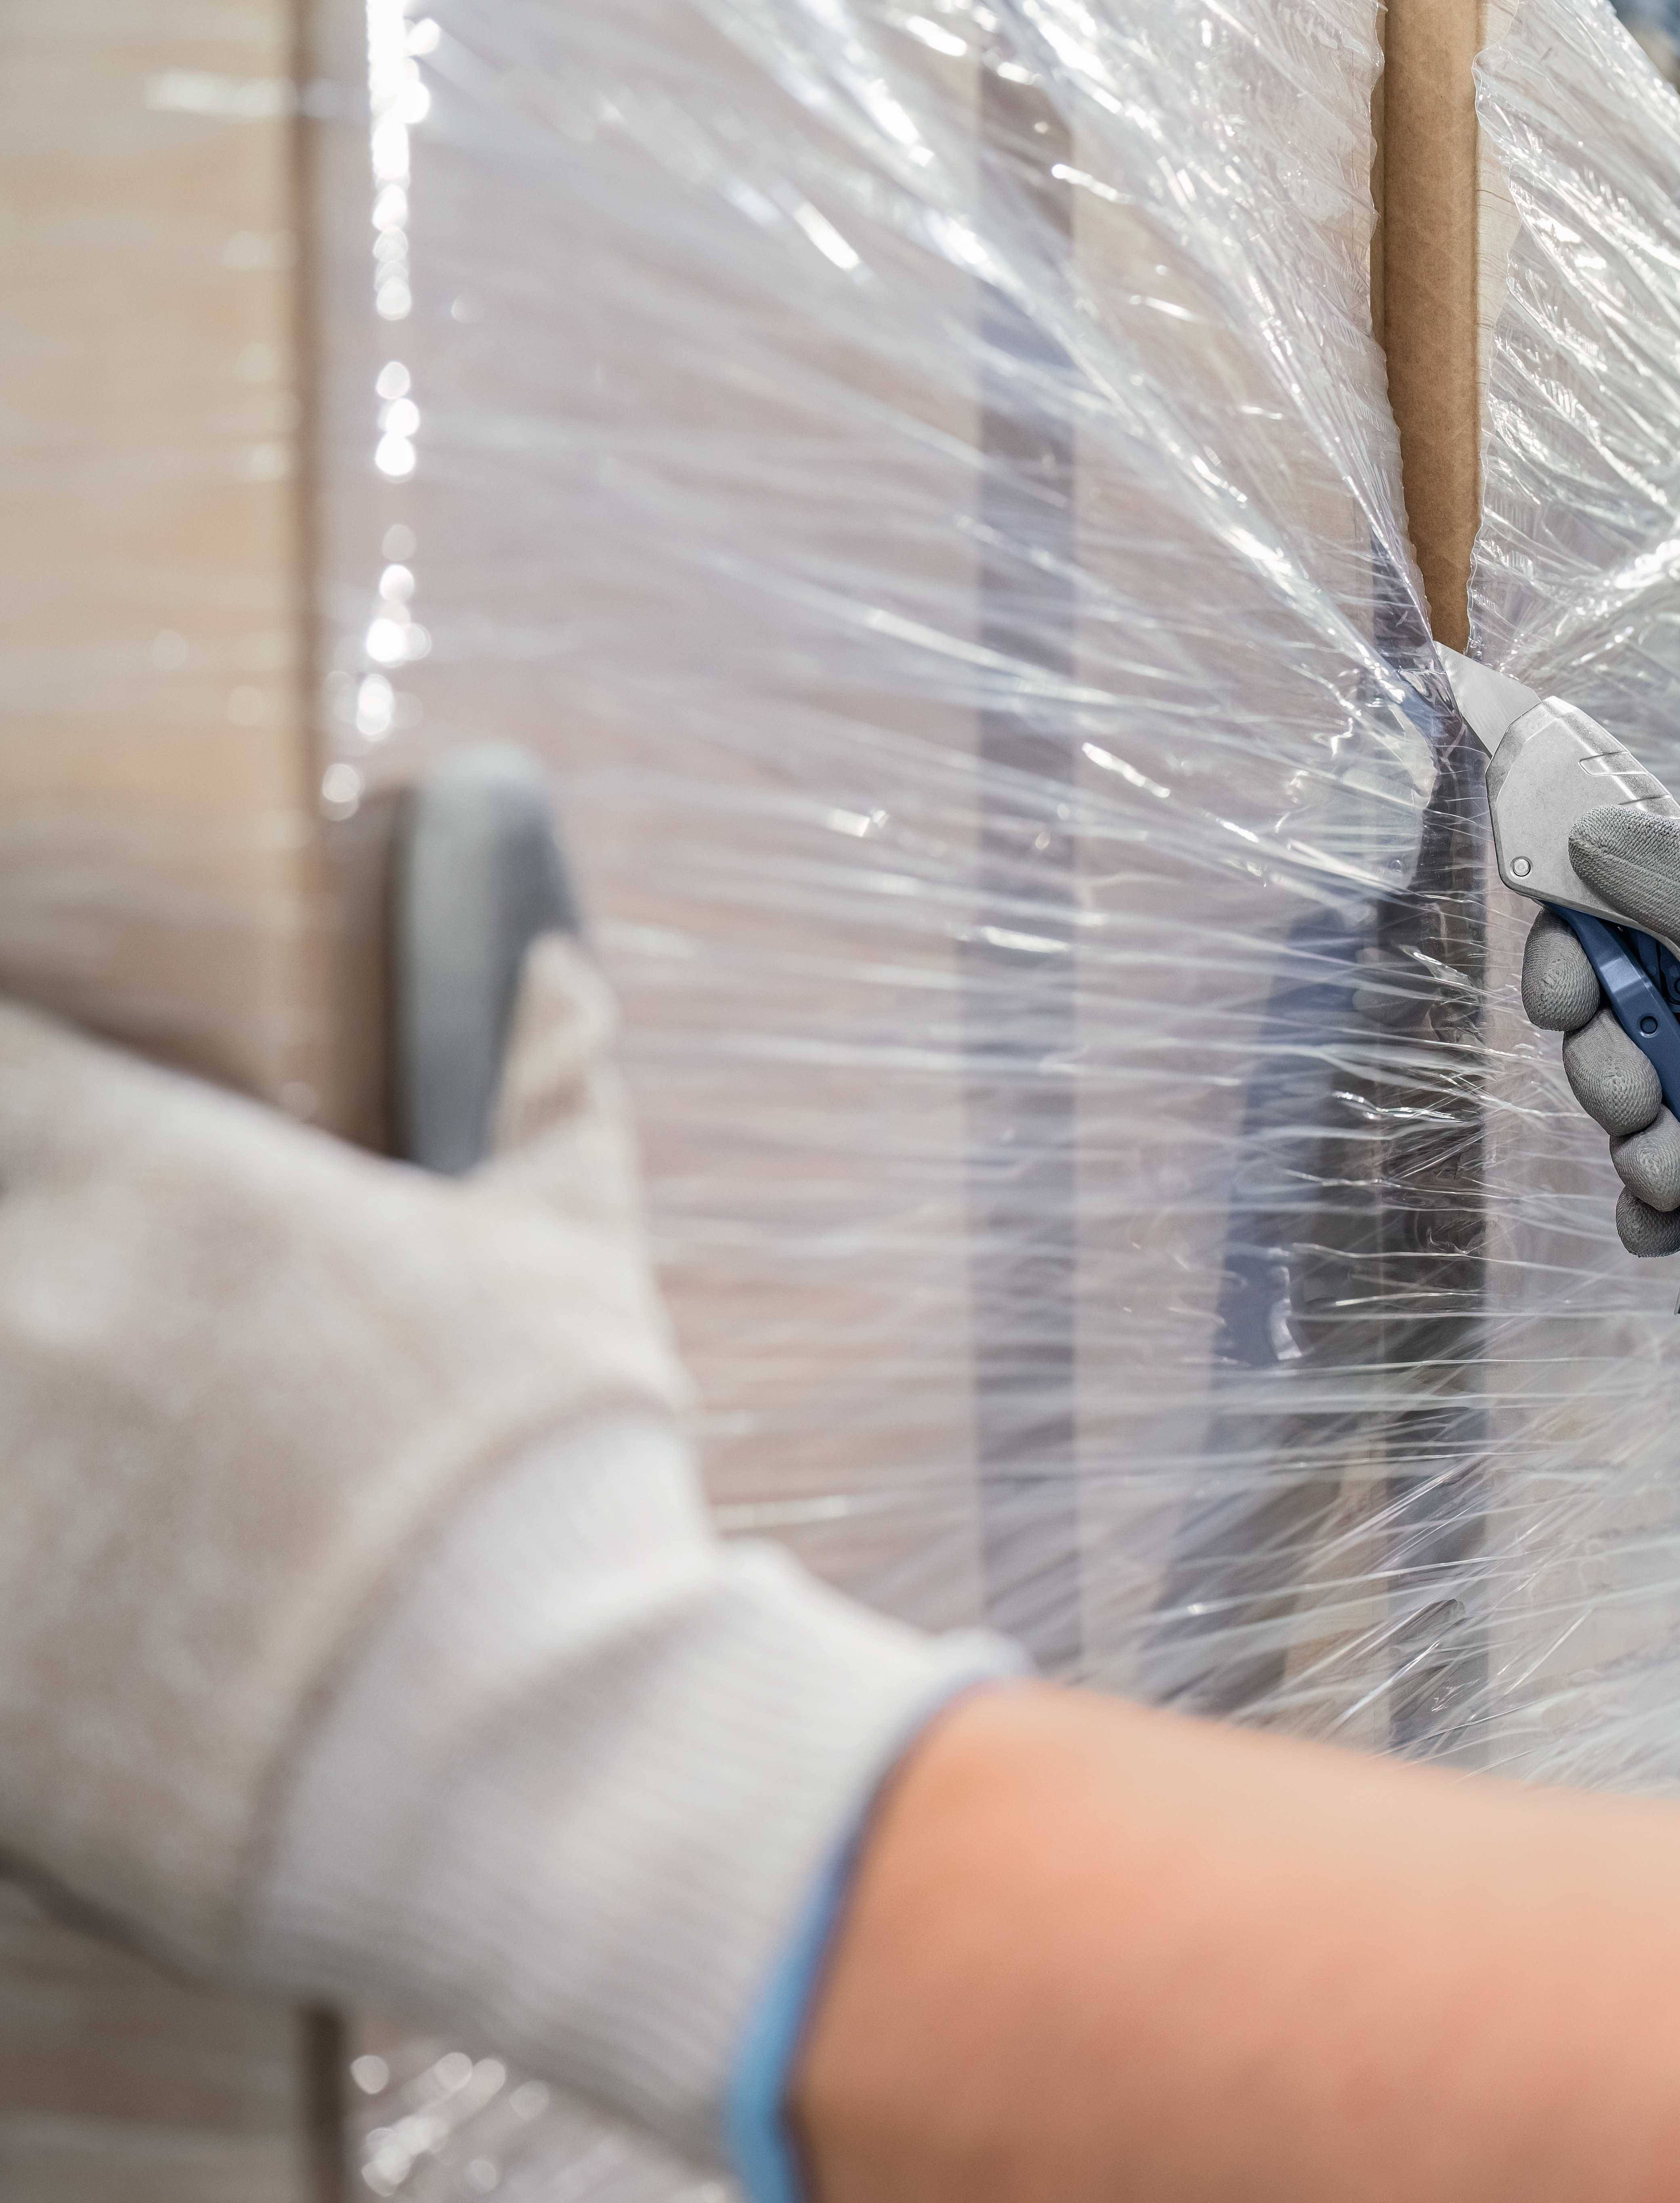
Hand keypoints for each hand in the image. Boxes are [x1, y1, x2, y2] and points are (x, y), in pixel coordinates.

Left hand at [0, 932, 1006, 2176]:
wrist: (511, 1751)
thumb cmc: (553, 1481)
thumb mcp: (576, 1257)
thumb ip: (550, 1094)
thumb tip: (561, 974)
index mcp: (148, 1183)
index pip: (0, 1065)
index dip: (22, 1086)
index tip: (55, 1129)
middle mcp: (23, 1309)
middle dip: (36, 1281)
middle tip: (103, 1339)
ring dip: (29, 1430)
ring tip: (112, 1480)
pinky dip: (25, 1582)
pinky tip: (102, 1609)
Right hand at [1521, 808, 1679, 1341]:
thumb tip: (1587, 828)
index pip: (1610, 920)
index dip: (1569, 957)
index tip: (1566, 1000)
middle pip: (1606, 1029)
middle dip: (1607, 1074)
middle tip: (1642, 1103)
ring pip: (1630, 1118)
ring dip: (1637, 1152)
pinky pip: (1663, 1192)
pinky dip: (1655, 1213)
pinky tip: (1676, 1223)